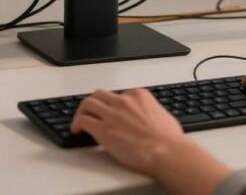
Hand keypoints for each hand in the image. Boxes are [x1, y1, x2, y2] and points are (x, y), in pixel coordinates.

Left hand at [71, 89, 230, 194]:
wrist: (166, 151)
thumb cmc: (169, 139)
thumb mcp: (163, 115)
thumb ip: (152, 112)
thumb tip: (151, 118)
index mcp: (139, 95)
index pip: (120, 94)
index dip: (113, 104)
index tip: (111, 111)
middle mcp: (123, 100)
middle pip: (100, 94)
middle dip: (95, 102)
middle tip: (91, 111)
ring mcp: (112, 113)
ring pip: (88, 103)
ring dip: (82, 111)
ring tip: (80, 119)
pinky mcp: (103, 129)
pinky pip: (83, 120)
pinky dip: (76, 123)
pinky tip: (76, 130)